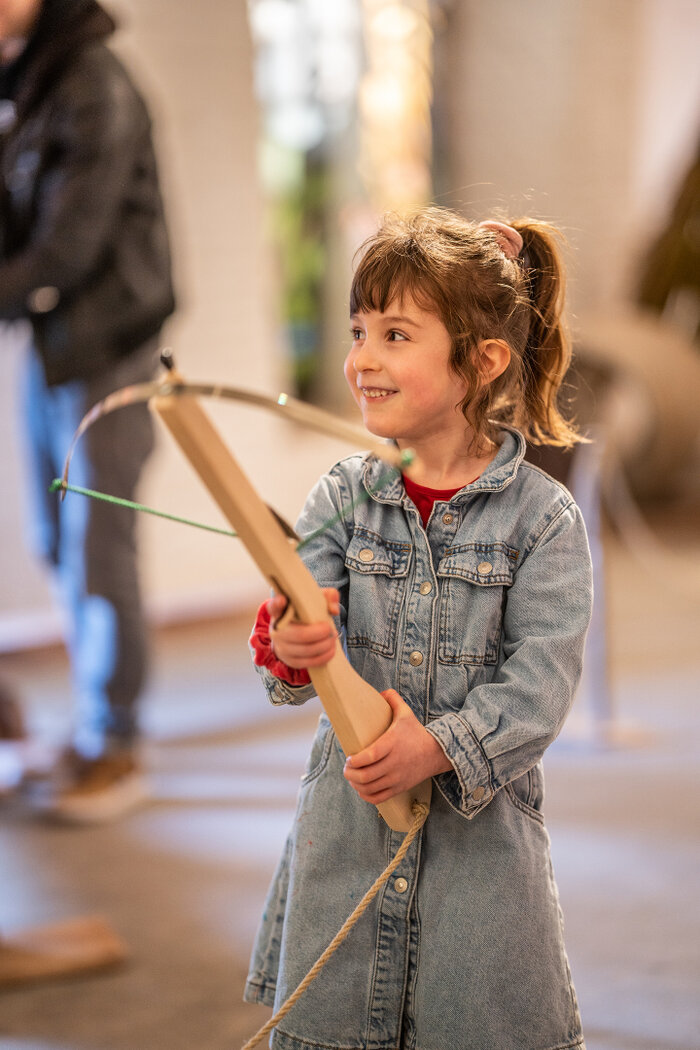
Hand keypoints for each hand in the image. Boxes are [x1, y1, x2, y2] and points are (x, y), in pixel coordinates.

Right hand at [267, 588, 339, 668]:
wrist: (296, 633)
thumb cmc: (306, 614)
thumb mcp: (315, 601)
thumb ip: (328, 597)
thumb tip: (334, 609)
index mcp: (280, 611)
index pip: (274, 606)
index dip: (277, 603)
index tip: (283, 600)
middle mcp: (276, 629)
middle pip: (299, 634)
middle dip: (319, 634)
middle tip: (330, 630)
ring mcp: (281, 646)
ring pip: (305, 650)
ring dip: (324, 646)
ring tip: (332, 640)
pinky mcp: (288, 660)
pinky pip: (307, 662)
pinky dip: (322, 657)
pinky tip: (330, 651)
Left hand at [343, 689, 452, 803]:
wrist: (436, 753)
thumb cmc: (416, 732)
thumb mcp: (406, 713)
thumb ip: (393, 699)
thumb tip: (380, 691)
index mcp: (393, 744)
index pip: (371, 756)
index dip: (356, 760)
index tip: (349, 758)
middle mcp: (394, 763)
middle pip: (367, 776)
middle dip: (351, 774)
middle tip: (346, 768)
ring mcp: (397, 778)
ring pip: (370, 788)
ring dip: (356, 785)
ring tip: (352, 777)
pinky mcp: (399, 788)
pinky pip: (379, 798)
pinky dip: (366, 795)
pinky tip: (361, 789)